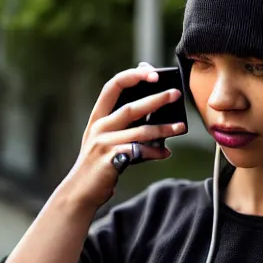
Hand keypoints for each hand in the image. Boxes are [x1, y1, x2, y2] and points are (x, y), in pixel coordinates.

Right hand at [62, 62, 185, 210]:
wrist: (81, 189)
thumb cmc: (99, 160)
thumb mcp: (105, 136)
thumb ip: (123, 121)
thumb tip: (154, 103)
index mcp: (98, 116)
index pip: (113, 86)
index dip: (133, 76)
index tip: (152, 72)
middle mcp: (99, 126)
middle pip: (131, 107)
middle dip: (155, 99)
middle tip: (175, 94)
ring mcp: (104, 143)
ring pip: (140, 131)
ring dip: (163, 128)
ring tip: (181, 127)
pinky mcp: (111, 160)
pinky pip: (139, 152)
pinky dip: (155, 152)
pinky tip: (166, 153)